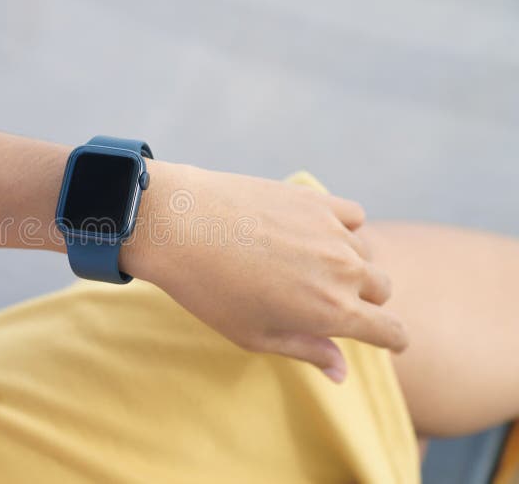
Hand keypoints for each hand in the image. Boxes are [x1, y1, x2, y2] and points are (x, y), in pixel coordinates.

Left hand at [123, 161, 407, 382]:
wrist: (179, 227)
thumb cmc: (209, 289)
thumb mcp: (254, 335)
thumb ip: (306, 350)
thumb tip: (342, 372)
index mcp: (332, 312)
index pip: (392, 330)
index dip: (392, 339)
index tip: (386, 339)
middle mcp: (344, 271)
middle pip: (382, 288)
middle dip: (366, 300)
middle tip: (327, 300)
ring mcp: (332, 232)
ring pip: (367, 252)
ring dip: (352, 263)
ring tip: (310, 265)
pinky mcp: (317, 200)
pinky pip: (353, 214)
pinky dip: (342, 226)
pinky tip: (313, 232)